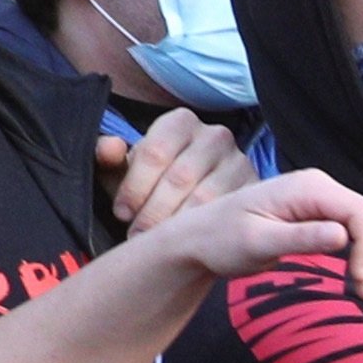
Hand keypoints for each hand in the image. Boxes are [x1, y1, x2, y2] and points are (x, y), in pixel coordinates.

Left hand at [105, 106, 254, 233]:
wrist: (189, 196)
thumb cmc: (151, 181)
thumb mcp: (123, 170)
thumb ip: (107, 158)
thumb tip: (110, 148)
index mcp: (180, 121)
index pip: (154, 153)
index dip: (133, 188)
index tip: (122, 213)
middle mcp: (216, 135)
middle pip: (179, 178)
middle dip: (154, 212)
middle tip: (138, 235)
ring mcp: (240, 161)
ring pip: (205, 198)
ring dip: (178, 224)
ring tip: (160, 241)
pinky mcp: (256, 188)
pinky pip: (230, 212)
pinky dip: (206, 229)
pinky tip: (188, 240)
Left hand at [153, 166, 362, 295]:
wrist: (201, 238)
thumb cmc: (222, 241)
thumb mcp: (257, 243)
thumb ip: (300, 238)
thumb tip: (343, 236)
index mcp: (308, 188)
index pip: (362, 214)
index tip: (361, 286)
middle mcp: (322, 187)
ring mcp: (326, 200)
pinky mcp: (326, 215)